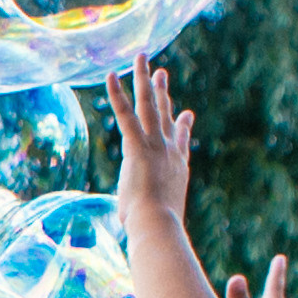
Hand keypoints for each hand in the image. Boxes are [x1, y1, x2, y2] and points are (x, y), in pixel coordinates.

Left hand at [106, 55, 192, 241]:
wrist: (158, 226)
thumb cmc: (156, 231)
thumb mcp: (157, 222)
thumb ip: (153, 221)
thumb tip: (146, 240)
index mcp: (177, 169)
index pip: (180, 142)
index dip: (182, 125)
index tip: (186, 113)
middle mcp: (169, 152)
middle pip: (165, 115)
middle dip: (162, 93)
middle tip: (161, 73)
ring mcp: (155, 146)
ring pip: (149, 104)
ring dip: (144, 79)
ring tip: (140, 57)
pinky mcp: (138, 146)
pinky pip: (126, 113)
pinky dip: (117, 94)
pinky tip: (110, 76)